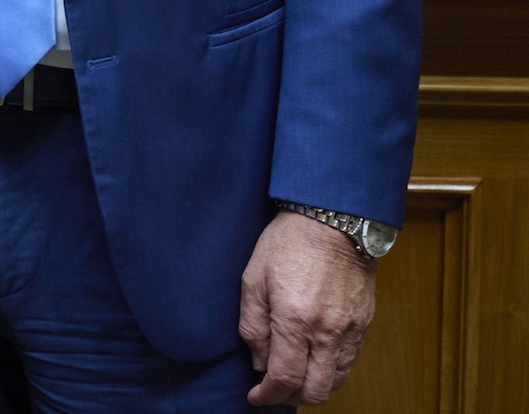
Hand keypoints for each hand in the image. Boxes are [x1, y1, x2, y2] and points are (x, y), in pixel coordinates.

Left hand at [240, 211, 376, 404]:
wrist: (333, 221)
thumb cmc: (287, 244)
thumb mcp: (253, 279)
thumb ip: (253, 325)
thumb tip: (259, 362)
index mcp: (295, 321)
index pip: (284, 378)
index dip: (268, 395)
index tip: (256, 397)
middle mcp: (327, 333)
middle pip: (315, 391)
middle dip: (291, 396)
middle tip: (274, 389)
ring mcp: (350, 330)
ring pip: (335, 380)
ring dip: (313, 385)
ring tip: (293, 373)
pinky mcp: (364, 324)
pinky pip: (349, 362)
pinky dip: (330, 370)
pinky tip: (314, 358)